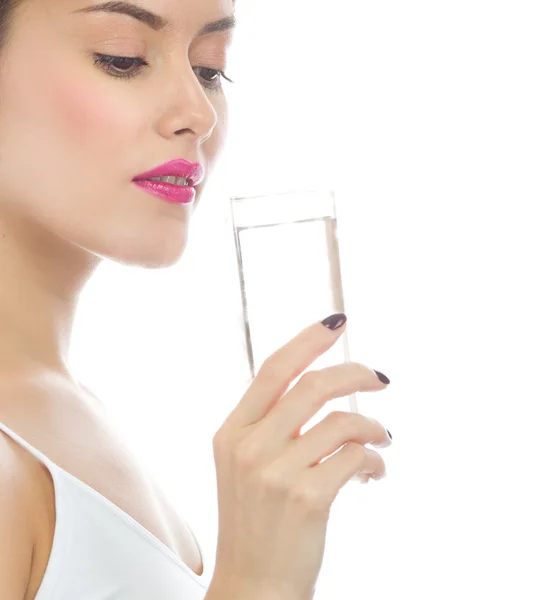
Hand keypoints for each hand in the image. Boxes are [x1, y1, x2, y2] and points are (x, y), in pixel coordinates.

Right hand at [211, 314, 390, 599]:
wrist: (253, 587)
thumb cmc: (256, 522)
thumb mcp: (245, 464)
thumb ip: (270, 423)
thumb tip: (315, 384)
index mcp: (232, 432)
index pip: (273, 369)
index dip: (308, 341)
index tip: (337, 323)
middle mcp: (248, 446)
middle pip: (312, 386)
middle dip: (355, 373)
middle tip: (381, 378)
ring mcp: (275, 473)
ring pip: (341, 422)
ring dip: (372, 426)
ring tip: (381, 438)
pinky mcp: (306, 499)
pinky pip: (355, 458)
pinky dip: (374, 460)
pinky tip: (374, 472)